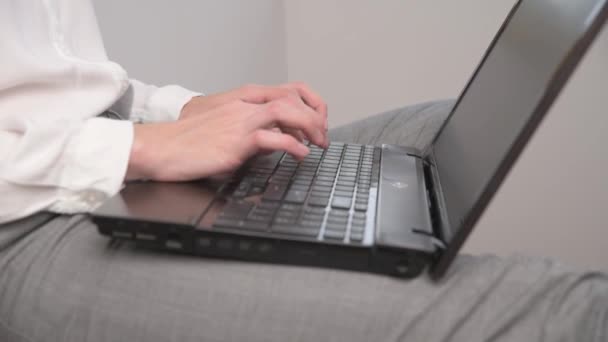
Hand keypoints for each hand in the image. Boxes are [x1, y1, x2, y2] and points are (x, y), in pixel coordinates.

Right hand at [126, 84, 327, 180]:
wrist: (161, 148)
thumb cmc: (187, 140)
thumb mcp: (223, 127)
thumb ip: (250, 130)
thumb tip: (274, 142)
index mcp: (242, 98)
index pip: (288, 90)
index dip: (310, 103)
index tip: (318, 121)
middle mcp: (244, 104)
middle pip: (292, 97)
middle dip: (316, 115)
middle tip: (323, 136)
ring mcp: (241, 120)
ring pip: (287, 111)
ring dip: (310, 127)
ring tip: (318, 143)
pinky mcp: (236, 141)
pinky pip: (273, 138)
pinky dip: (293, 147)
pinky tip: (300, 155)